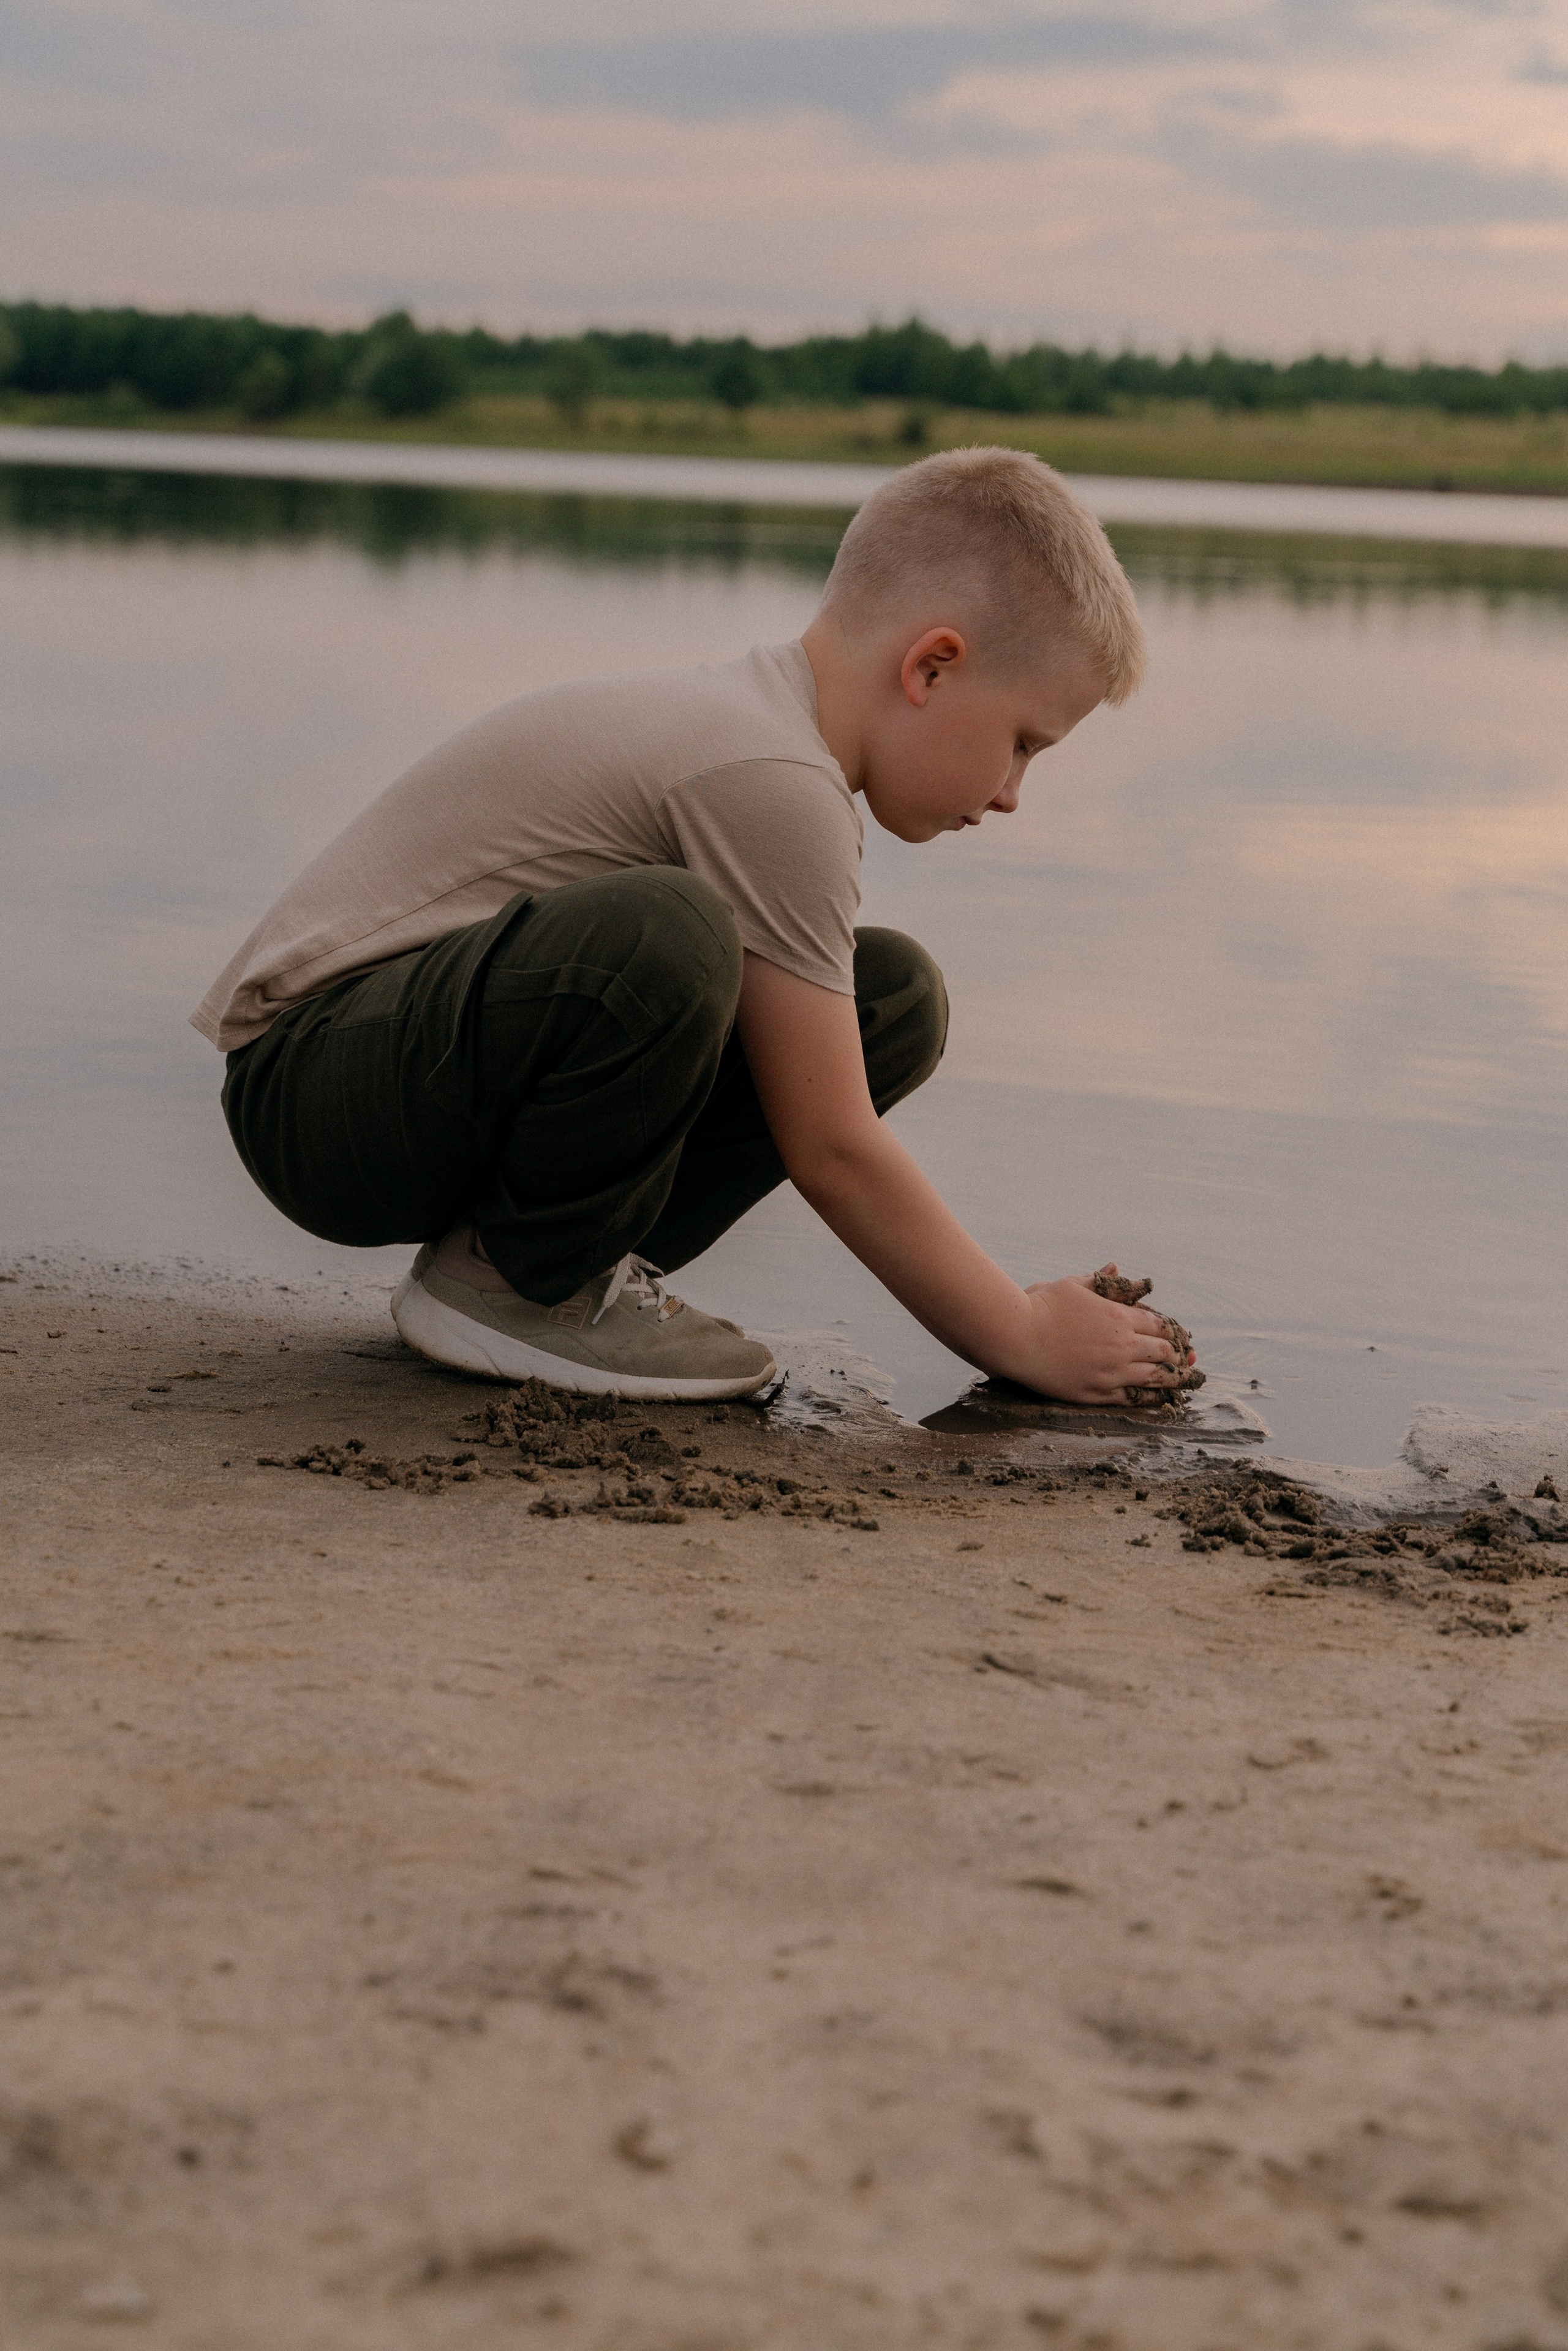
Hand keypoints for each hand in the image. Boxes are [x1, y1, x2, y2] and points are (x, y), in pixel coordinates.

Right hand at [1010, 1264, 1195, 1404]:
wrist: (1015, 1336)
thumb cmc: (1041, 1305)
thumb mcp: (1074, 1285)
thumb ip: (1102, 1281)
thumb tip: (1118, 1267)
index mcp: (1119, 1317)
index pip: (1160, 1326)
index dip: (1173, 1333)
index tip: (1180, 1338)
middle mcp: (1121, 1346)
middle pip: (1163, 1353)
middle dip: (1177, 1356)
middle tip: (1187, 1361)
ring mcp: (1110, 1372)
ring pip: (1154, 1378)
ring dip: (1173, 1380)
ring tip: (1185, 1381)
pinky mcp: (1095, 1392)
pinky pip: (1132, 1398)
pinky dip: (1149, 1397)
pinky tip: (1158, 1398)